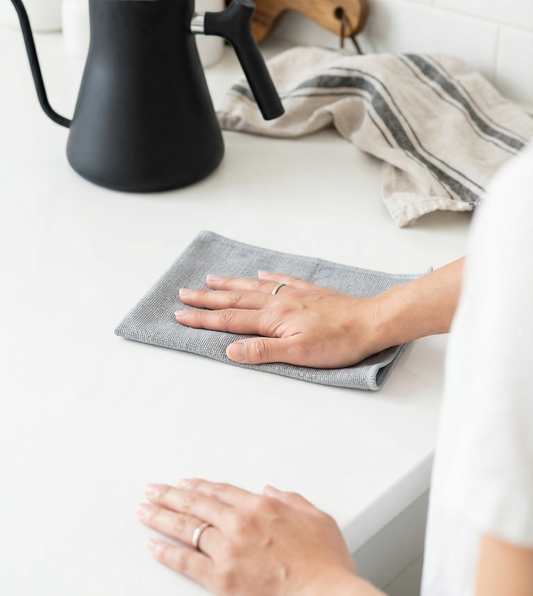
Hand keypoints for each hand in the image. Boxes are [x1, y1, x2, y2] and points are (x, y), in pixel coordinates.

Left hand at [136, 478, 369, 595]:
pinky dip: (166, 552)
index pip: (221, 491)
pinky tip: (153, 545)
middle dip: (170, 495)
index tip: (186, 484)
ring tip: (145, 510)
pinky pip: (186, 562)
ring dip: (161, 517)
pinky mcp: (221, 580)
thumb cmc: (325, 564)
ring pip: (186, 528)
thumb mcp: (317, 519)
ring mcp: (228, 552)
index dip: (200, 486)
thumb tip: (273, 491)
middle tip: (153, 490)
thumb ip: (292, 500)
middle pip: (197, 504)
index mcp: (262, 507)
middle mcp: (240, 524)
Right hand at [175, 271, 386, 367]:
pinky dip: (268, 276)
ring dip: (230, 285)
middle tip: (184, 293)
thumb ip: (262, 352)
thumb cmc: (338, 342)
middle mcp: (279, 302)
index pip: (230, 320)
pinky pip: (283, 280)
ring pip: (254, 287)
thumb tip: (230, 350)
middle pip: (235, 300)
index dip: (203, 319)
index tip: (181, 315)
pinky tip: (260, 273)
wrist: (371, 321)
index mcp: (273, 319)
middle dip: (207, 298)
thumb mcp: (299, 355)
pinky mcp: (310, 292)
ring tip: (211, 279)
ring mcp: (294, 295)